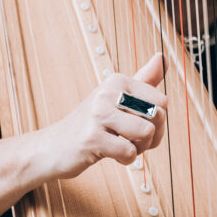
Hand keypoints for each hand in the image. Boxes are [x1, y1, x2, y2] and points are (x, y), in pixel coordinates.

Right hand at [42, 53, 166, 179]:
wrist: (54, 146)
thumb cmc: (92, 124)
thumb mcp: (118, 98)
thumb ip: (143, 79)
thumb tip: (162, 56)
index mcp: (118, 80)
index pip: (162, 101)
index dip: (158, 121)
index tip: (138, 125)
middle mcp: (108, 92)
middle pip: (157, 116)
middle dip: (151, 136)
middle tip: (130, 139)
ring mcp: (98, 114)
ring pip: (146, 133)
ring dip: (138, 148)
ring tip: (121, 146)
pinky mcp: (92, 138)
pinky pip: (129, 152)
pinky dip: (125, 159)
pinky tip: (111, 154)